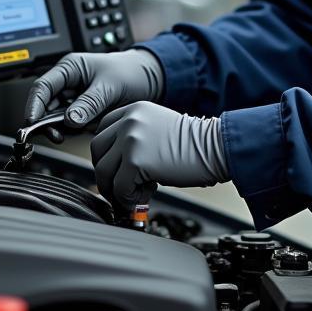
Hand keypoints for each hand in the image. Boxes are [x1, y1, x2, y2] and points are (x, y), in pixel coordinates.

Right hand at [23, 49, 164, 140]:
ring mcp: (74, 100)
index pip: (42, 87)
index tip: (33, 120)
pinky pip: (71, 126)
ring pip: (56, 119)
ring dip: (62, 128)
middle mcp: (68, 84)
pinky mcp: (82, 113)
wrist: (149, 80)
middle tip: (57, 134)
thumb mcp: (109, 86)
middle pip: (45, 106)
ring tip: (78, 130)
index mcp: (69, 68)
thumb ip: (89, 103)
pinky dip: (74, 131)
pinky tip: (86, 129)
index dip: (34, 104)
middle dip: (48, 122)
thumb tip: (70, 119)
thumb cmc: (129, 72)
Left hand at [90, 102, 228, 208]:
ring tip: (134, 196)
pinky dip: (128, 199)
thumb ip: (134, 141)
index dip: (106, 156)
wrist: (215, 147)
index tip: (113, 171)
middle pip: (97, 152)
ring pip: (104, 172)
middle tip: (119, 189)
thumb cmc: (193, 145)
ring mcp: (130, 139)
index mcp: (133, 111)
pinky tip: (144, 198)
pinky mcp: (135, 160)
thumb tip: (116, 169)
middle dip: (105, 175)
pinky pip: (119, 187)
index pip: (102, 133)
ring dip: (115, 191)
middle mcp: (128, 121)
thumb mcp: (157, 130)